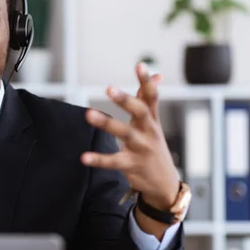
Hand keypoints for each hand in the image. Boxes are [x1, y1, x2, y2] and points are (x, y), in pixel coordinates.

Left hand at [81, 63, 179, 210]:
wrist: (165, 184)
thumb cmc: (154, 146)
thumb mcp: (154, 123)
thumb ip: (149, 99)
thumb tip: (157, 74)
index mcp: (152, 120)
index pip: (152, 97)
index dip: (146, 81)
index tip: (140, 65)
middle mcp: (149, 132)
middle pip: (140, 112)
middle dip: (126, 100)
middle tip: (109, 88)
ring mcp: (141, 149)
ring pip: (125, 134)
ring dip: (107, 123)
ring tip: (89, 114)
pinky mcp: (132, 165)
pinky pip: (113, 161)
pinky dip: (99, 159)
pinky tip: (84, 157)